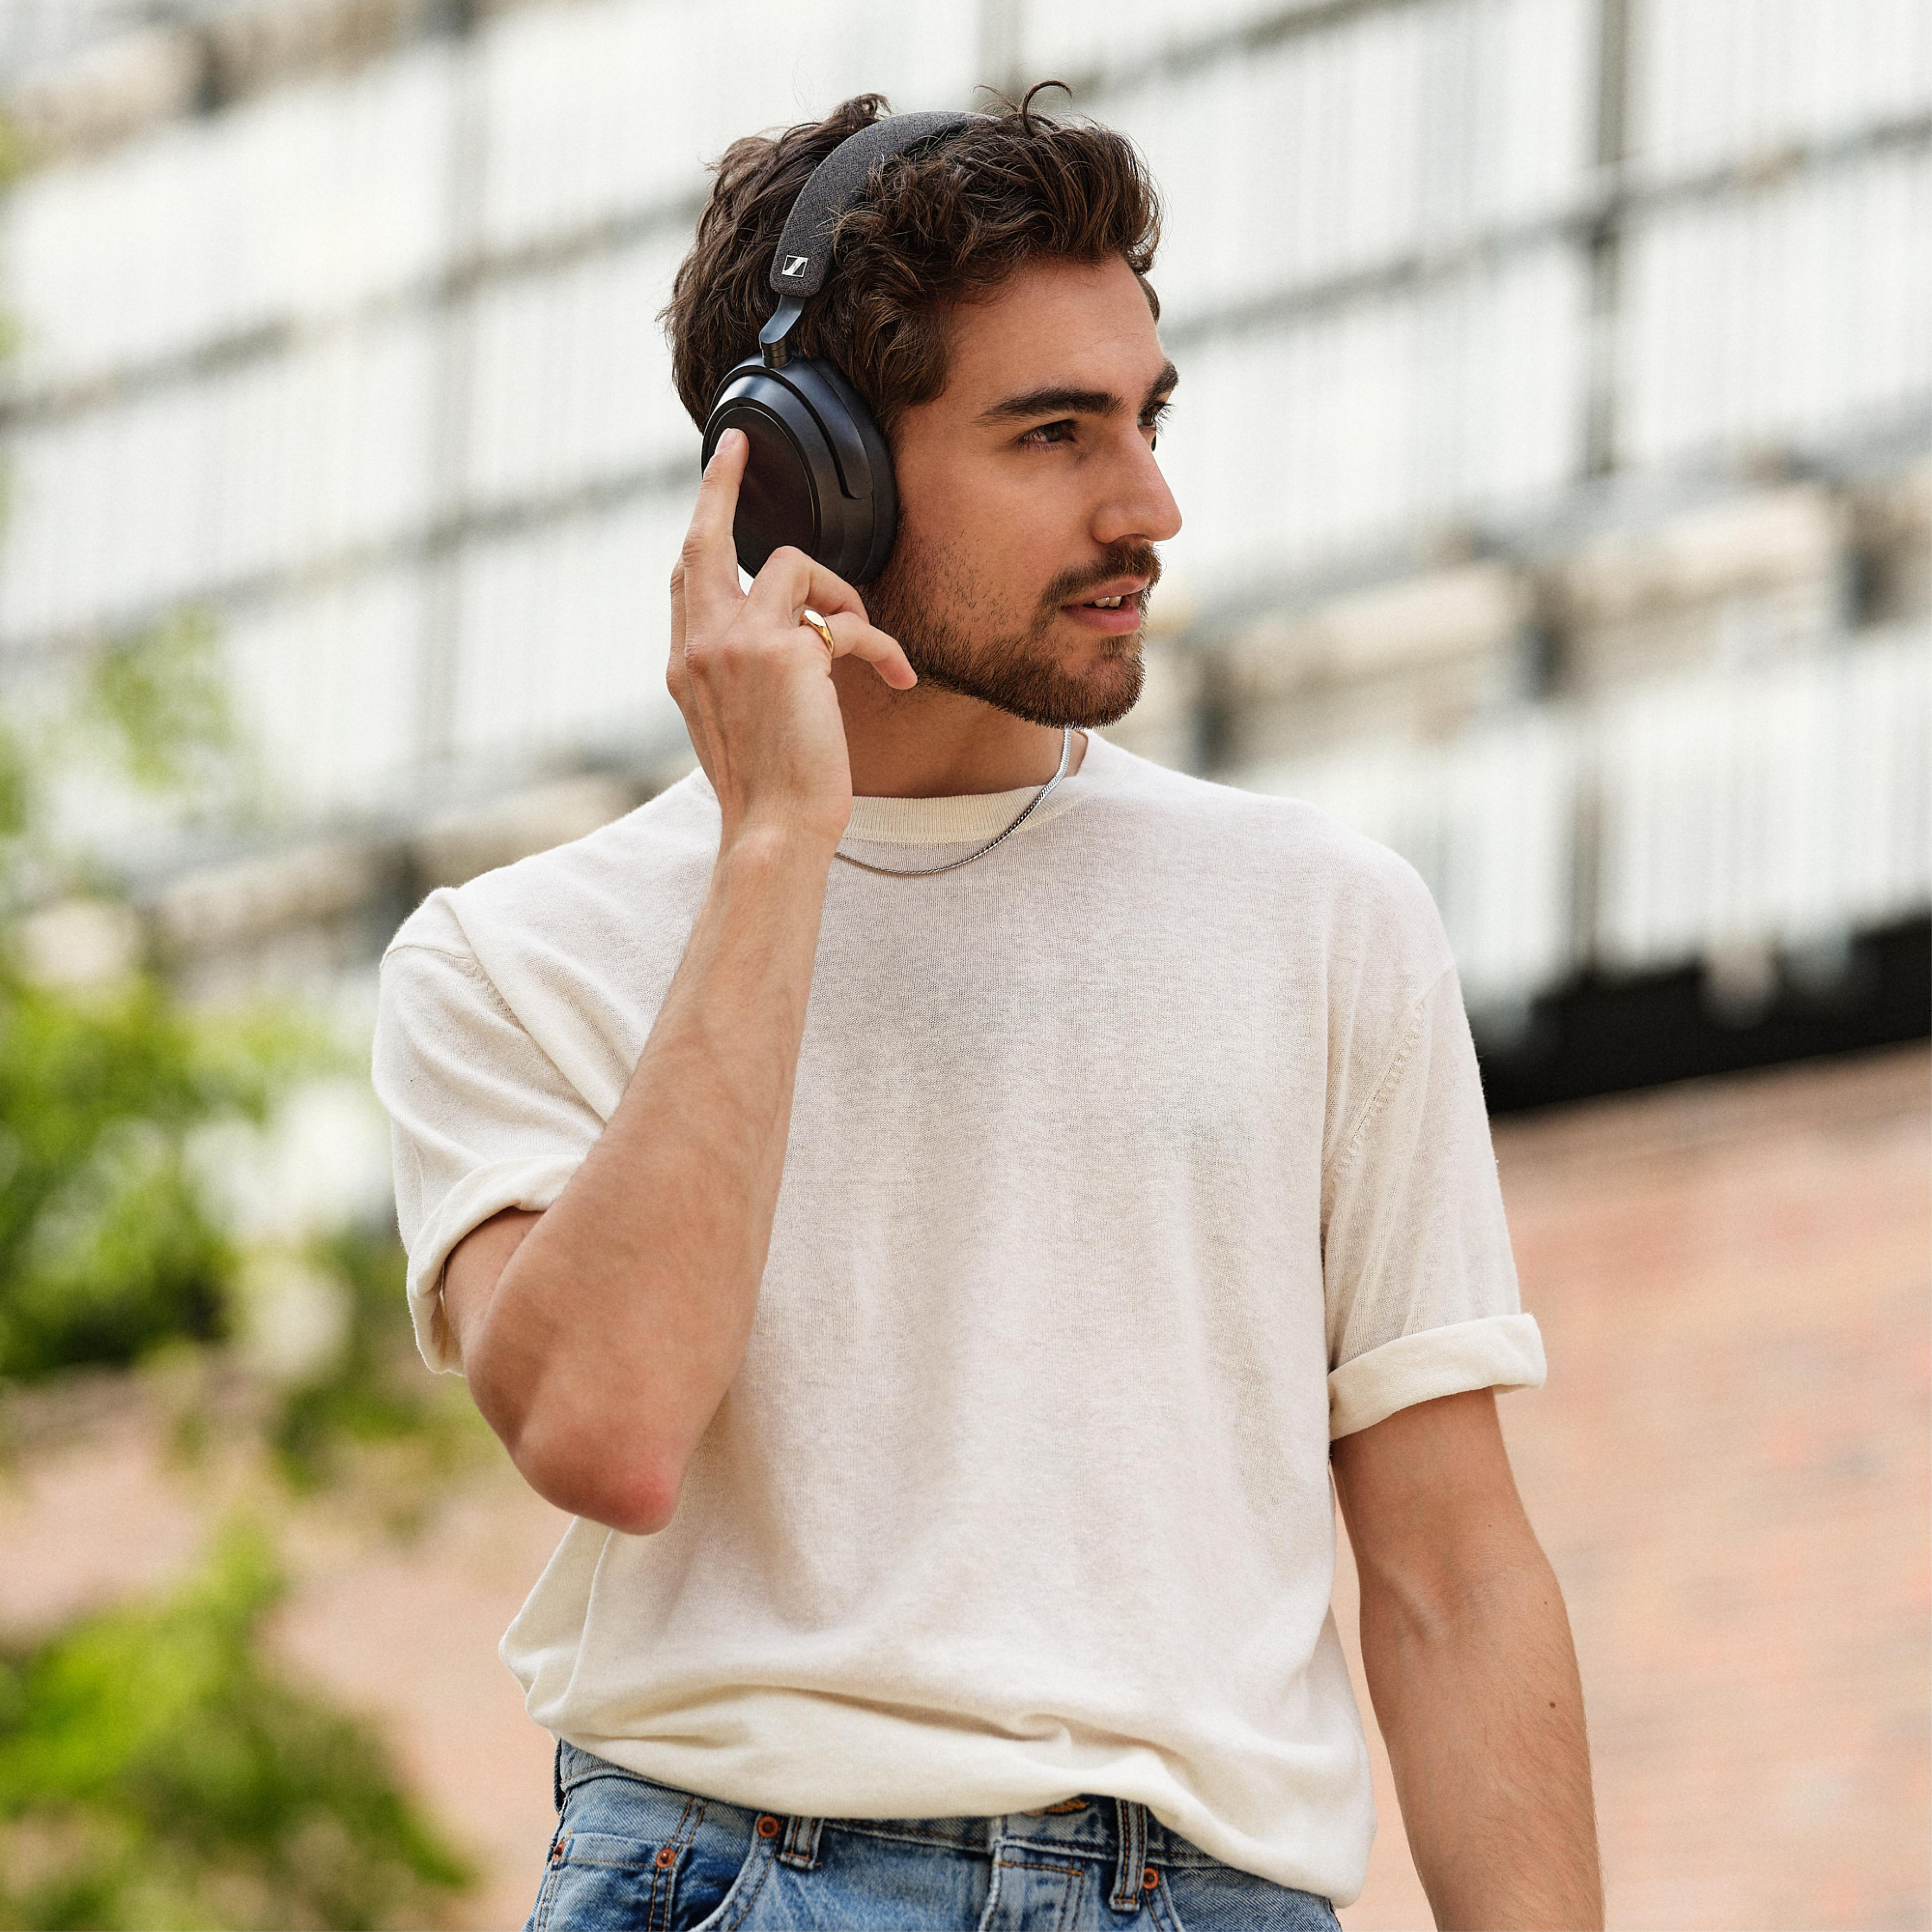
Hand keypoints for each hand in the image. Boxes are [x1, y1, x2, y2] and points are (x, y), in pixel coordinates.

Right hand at [668, 429, 915, 850]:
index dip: (700, 519)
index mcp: (685, 663)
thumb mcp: (736, 721)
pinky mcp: (788, 652)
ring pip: (793, 566)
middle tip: (739, 449)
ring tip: (862, 644)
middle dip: (721, 483)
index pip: (685, 573)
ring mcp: (739, 644)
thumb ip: (741, 668)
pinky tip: (897, 675)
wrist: (774, 830)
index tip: (717, 475)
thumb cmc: (769, 789)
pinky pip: (846, 619)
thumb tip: (791, 632)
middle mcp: (701, 645)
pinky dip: (879, 643)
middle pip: (704, 538)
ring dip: (840, 596)